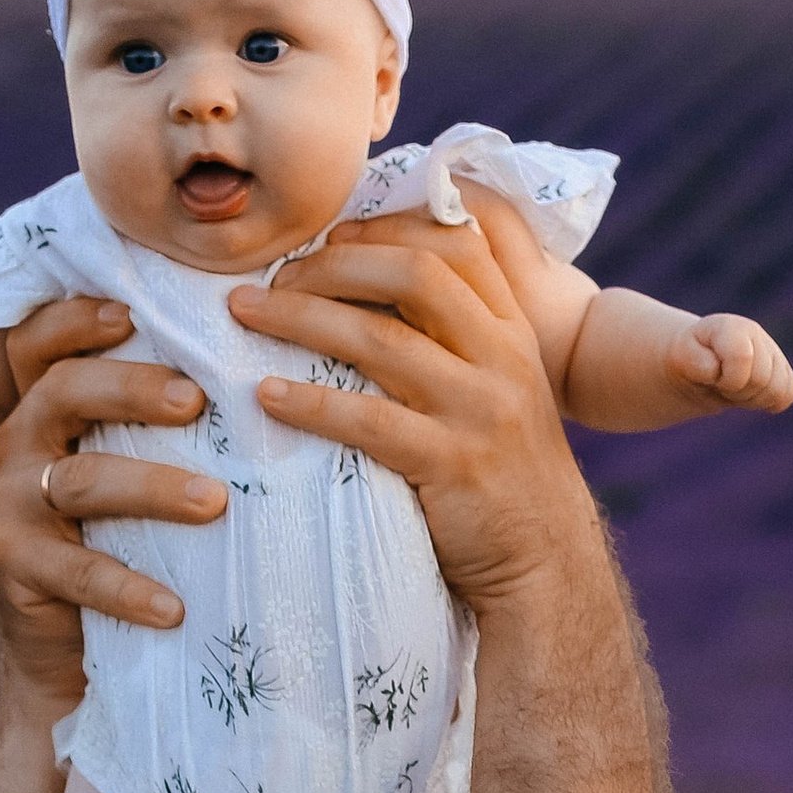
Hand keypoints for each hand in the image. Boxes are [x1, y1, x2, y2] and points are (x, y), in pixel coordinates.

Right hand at [0, 313, 224, 716]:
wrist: (67, 642)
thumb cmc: (125, 539)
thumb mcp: (140, 470)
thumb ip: (169, 424)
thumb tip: (266, 375)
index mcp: (47, 405)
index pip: (45, 341)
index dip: (77, 319)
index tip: (133, 313)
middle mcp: (18, 442)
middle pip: (65, 391)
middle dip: (131, 389)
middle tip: (196, 401)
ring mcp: (9, 504)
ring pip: (80, 480)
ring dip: (151, 487)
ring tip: (214, 502)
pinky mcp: (12, 566)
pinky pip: (76, 571)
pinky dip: (128, 588)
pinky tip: (175, 607)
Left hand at [230, 209, 602, 616]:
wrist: (548, 564)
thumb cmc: (506, 476)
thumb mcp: (503, 391)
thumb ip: (459, 342)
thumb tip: (372, 293)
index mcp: (513, 332)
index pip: (457, 243)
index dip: (387, 228)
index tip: (330, 237)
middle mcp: (504, 359)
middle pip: (415, 272)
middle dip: (334, 264)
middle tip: (274, 278)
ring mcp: (482, 412)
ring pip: (382, 340)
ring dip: (302, 318)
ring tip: (245, 314)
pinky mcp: (456, 466)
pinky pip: (369, 422)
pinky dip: (311, 404)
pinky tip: (266, 395)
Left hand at [670, 313, 792, 413]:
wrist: (698, 364)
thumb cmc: (690, 360)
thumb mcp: (682, 357)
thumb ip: (694, 360)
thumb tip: (714, 369)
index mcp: (733, 327)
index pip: (744, 359)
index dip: (729, 379)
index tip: (714, 377)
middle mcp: (758, 335)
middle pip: (763, 380)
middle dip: (738, 391)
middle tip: (721, 384)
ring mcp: (773, 352)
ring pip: (778, 390)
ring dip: (752, 399)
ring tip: (734, 388)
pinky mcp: (783, 371)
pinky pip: (788, 395)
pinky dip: (768, 402)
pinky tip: (749, 393)